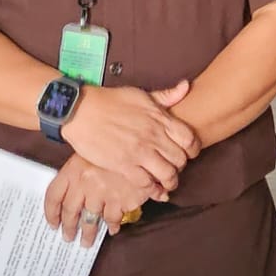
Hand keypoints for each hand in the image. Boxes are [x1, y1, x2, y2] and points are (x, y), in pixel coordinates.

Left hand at [43, 154, 152, 247]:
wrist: (140, 145)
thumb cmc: (115, 143)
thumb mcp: (93, 150)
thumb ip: (80, 170)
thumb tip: (68, 189)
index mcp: (74, 169)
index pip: (54, 196)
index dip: (51, 212)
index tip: (53, 222)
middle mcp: (84, 183)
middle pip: (70, 211)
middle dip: (69, 227)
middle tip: (68, 237)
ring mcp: (102, 193)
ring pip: (90, 220)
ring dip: (88, 233)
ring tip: (87, 241)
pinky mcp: (120, 201)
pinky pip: (112, 219)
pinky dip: (112, 226)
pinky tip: (112, 229)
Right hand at [61, 81, 197, 195]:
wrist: (82, 111)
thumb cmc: (111, 100)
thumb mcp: (141, 94)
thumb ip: (166, 95)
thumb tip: (186, 86)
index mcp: (159, 118)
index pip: (189, 139)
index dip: (193, 149)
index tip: (190, 153)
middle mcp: (153, 137)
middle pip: (180, 160)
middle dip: (181, 167)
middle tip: (175, 168)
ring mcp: (139, 152)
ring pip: (167, 175)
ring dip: (170, 182)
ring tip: (167, 183)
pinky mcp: (124, 165)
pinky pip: (146, 183)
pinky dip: (152, 189)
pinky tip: (151, 189)